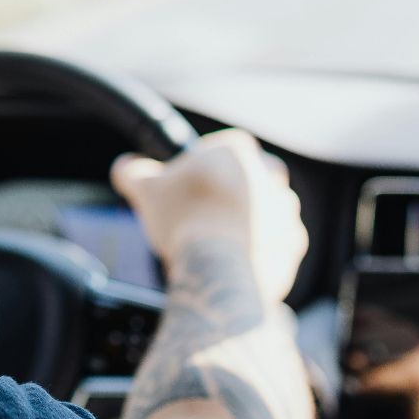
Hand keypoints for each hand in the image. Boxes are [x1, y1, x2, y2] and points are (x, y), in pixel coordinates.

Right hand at [111, 128, 305, 304]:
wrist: (219, 269)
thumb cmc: (185, 220)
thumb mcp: (145, 188)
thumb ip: (133, 171)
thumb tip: (125, 167)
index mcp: (238, 151)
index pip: (221, 148)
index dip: (200, 166)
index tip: (186, 187)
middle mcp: (271, 175)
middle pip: (248, 177)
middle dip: (230, 192)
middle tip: (203, 213)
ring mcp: (286, 211)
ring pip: (265, 210)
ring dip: (247, 222)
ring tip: (216, 242)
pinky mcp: (293, 245)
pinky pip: (275, 243)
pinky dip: (258, 250)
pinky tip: (232, 261)